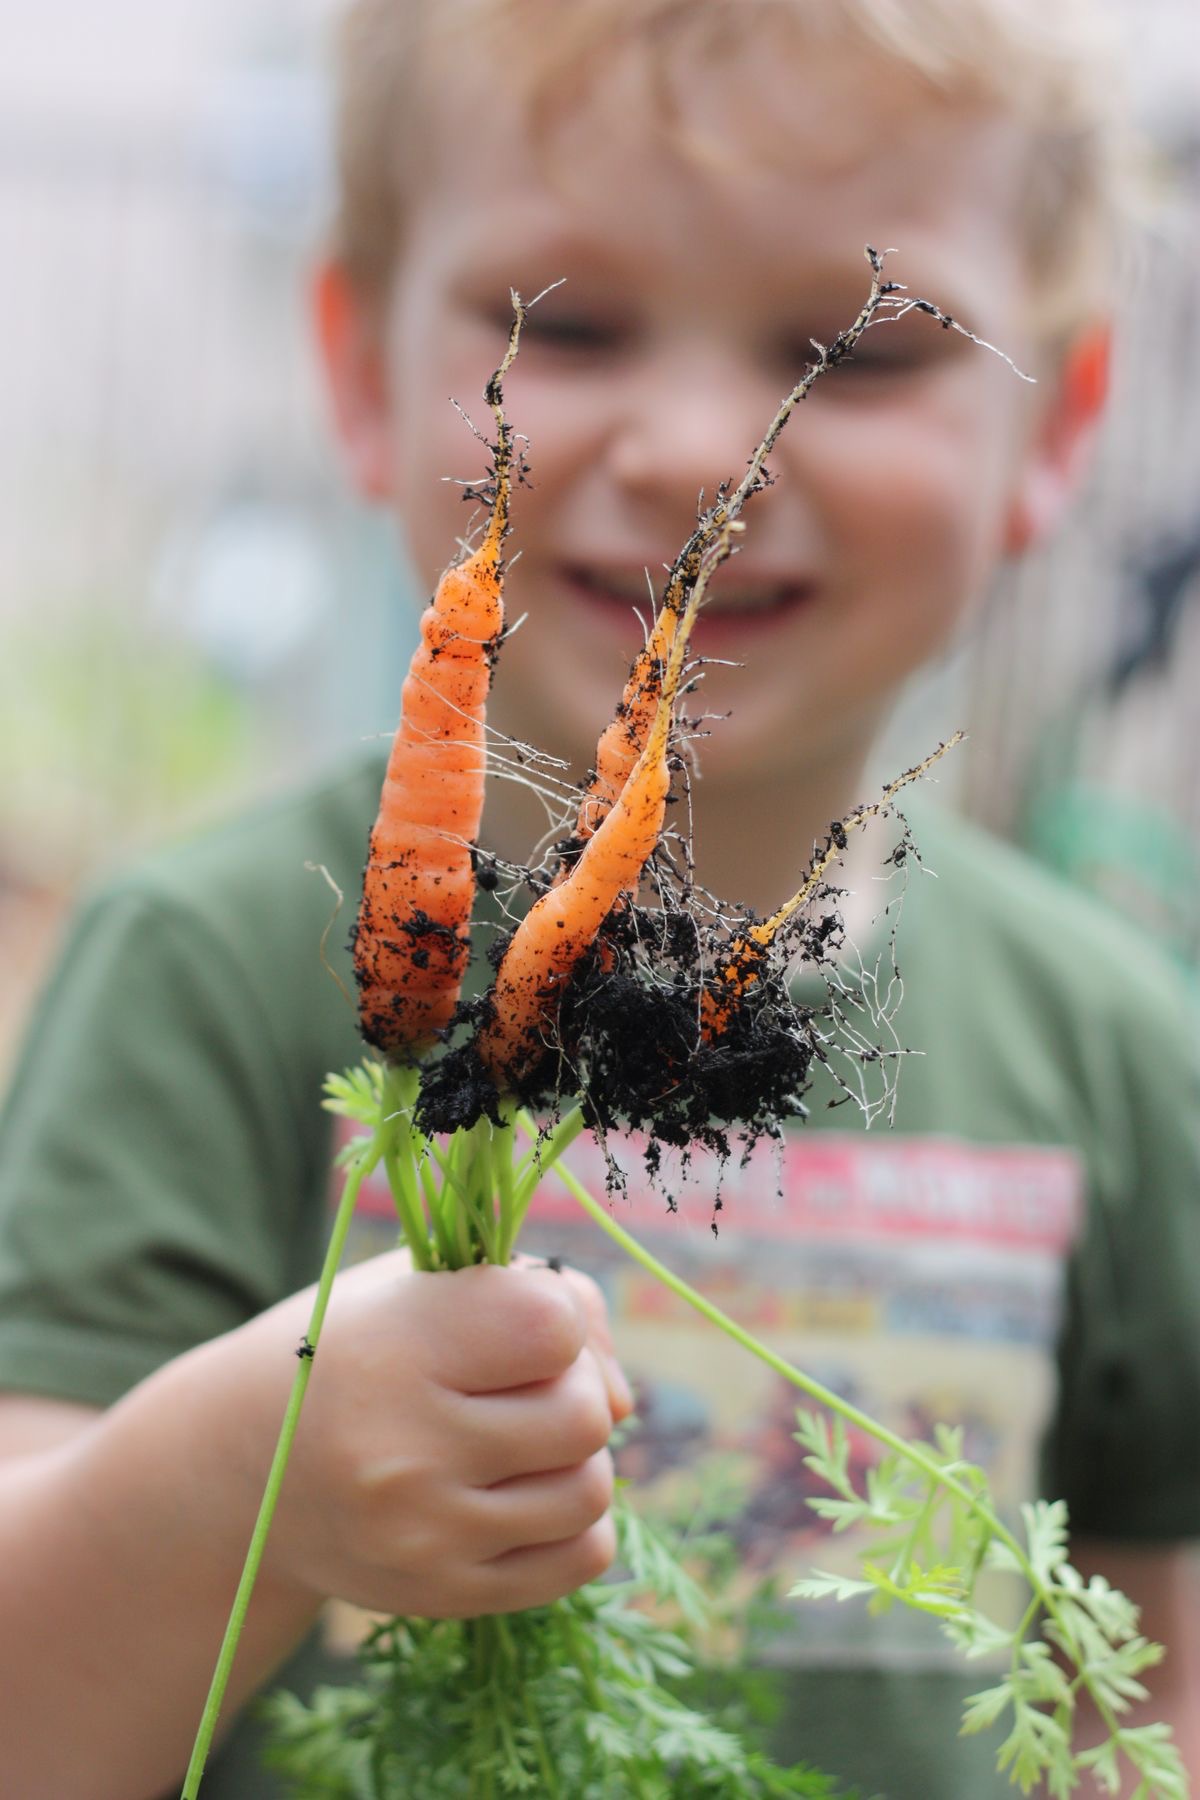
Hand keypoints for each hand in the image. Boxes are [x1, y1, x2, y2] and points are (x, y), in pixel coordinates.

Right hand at [237, 1252, 630, 1618]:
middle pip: (582, 1415)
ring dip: (573, 1457)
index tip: (508, 1319)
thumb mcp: (420, 1283)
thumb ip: (539, 1296)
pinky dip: (574, 1521)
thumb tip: (622, 1400)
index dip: (551, 1314)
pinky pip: (579, 1558)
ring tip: (515, 1439)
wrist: (240, 1469)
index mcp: (396, 1349)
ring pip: (590, 1490)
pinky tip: (521, 1493)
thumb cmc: (354, 1349)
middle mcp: (406, 1450)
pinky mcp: (440, 1596)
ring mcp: (424, 1536)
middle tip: (513, 1385)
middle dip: (569, 1388)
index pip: (550, 1325)